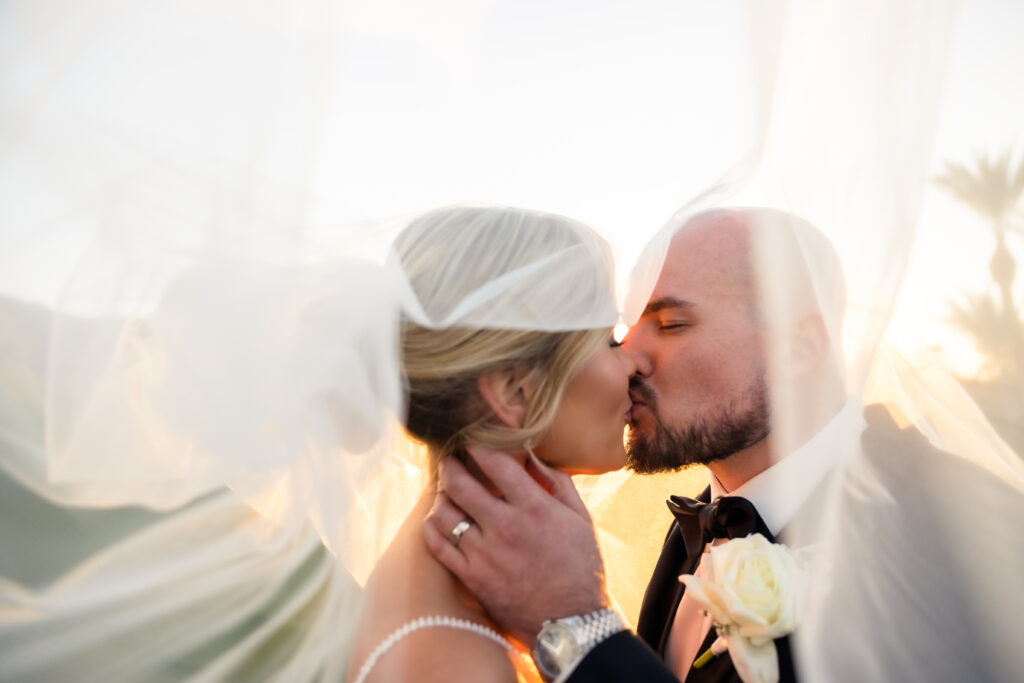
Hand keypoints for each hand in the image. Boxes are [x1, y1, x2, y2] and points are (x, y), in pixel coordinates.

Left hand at [423, 446, 609, 644]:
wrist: (572, 622)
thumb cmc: (581, 567)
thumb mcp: (581, 519)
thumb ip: (558, 483)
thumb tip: (534, 457)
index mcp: (534, 507)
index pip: (495, 463)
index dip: (478, 445)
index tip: (471, 440)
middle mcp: (505, 527)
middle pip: (460, 483)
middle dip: (450, 465)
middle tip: (449, 459)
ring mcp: (485, 554)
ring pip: (444, 513)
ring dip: (441, 496)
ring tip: (445, 492)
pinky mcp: (472, 578)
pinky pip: (437, 545)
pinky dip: (432, 527)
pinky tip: (438, 521)